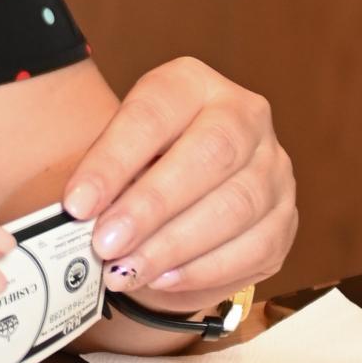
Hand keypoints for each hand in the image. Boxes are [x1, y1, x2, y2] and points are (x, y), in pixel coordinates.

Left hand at [61, 55, 296, 312]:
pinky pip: (253, 248)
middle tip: (105, 243)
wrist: (181, 197)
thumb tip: (79, 217)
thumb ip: (100, 179)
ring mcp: (273, 168)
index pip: (154, 113)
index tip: (77, 204)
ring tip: (126, 270)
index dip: (114, 160)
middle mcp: (244, 115)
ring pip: (235, 206)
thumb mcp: (114, 156)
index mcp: (192, 83)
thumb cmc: (138, 169)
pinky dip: (204, 269)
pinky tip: (164, 278)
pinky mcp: (284, 219)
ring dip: (173, 245)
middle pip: (208, 155)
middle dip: (151, 206)